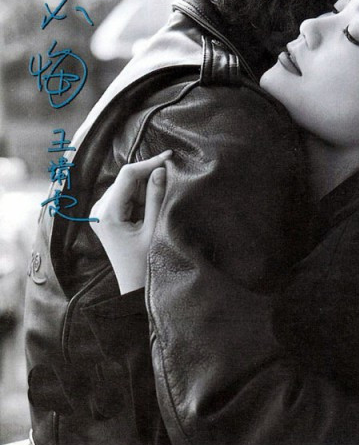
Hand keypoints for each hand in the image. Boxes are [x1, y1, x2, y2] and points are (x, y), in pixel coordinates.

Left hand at [90, 150, 171, 293]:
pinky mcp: (108, 215)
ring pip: (129, 186)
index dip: (149, 163)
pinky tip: (153, 209)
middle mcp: (99, 209)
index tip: (170, 157)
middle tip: (172, 182)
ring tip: (162, 203)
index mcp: (107, 213)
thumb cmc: (144, 263)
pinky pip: (128, 196)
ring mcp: (102, 212)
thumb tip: (161, 170)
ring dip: (147, 188)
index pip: (128, 175)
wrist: (134, 287)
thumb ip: (156, 198)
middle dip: (150, 177)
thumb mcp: (154, 229)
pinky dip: (143, 197)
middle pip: (128, 179)